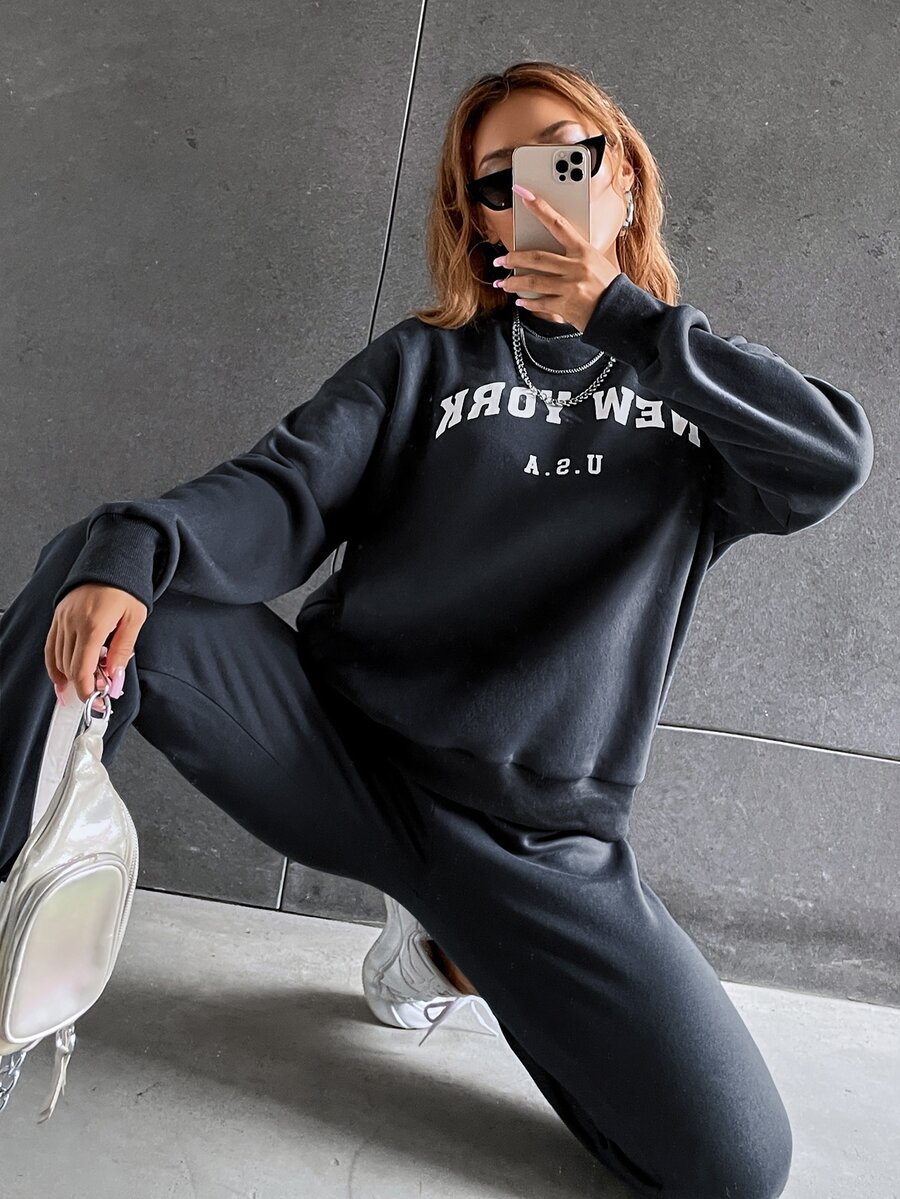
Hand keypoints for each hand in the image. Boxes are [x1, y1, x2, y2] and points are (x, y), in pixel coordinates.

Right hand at [45, 584, 146, 709]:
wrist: (113, 558)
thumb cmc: (127, 587)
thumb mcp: (135, 618)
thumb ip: (123, 650)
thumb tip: (114, 677)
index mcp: (93, 624)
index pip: (82, 668)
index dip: (86, 689)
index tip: (95, 701)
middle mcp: (73, 622)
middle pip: (69, 666)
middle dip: (82, 685)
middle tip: (97, 693)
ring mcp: (62, 618)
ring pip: (57, 658)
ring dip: (68, 676)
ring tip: (85, 685)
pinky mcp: (58, 616)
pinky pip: (50, 645)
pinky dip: (54, 663)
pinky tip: (61, 676)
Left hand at [492, 183, 621, 331]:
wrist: (621, 312)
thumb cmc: (609, 286)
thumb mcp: (596, 262)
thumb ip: (575, 256)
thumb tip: (550, 252)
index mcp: (584, 251)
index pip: (558, 224)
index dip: (539, 208)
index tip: (523, 194)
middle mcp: (576, 268)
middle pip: (536, 258)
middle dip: (513, 258)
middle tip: (500, 260)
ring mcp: (570, 288)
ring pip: (533, 281)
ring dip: (514, 283)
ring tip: (503, 282)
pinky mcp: (566, 307)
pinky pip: (540, 303)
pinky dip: (528, 302)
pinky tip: (521, 301)